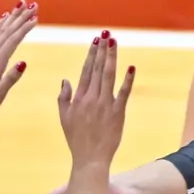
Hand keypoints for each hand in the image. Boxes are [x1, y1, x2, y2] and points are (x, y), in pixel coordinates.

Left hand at [0, 0, 39, 121]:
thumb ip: (10, 79)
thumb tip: (23, 62)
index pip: (12, 41)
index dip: (24, 28)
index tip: (36, 17)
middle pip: (7, 32)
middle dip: (20, 17)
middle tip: (33, 5)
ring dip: (11, 17)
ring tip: (21, 6)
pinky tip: (4, 19)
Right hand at [56, 30, 134, 170]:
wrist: (90, 159)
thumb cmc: (76, 139)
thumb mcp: (64, 118)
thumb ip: (63, 98)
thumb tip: (65, 79)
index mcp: (79, 98)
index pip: (85, 71)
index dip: (91, 55)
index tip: (95, 41)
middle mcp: (92, 98)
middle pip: (97, 69)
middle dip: (102, 51)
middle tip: (106, 35)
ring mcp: (105, 104)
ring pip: (109, 76)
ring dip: (111, 58)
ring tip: (113, 43)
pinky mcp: (118, 112)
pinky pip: (123, 92)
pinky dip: (127, 79)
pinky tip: (131, 67)